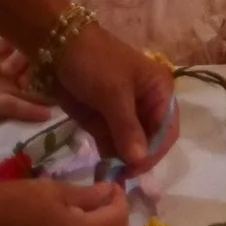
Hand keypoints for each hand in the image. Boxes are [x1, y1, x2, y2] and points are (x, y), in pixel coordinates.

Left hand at [48, 22, 177, 171]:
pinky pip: (111, 142)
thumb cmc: (96, 63)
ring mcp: (124, 114)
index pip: (167, 129)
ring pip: (130, 145)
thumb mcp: (114, 94)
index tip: (136, 170)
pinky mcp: (103, 120)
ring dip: (121, 160)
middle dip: (138, 158)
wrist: (58, 48)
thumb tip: (140, 161)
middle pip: (150, 140)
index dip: (155, 151)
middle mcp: (147, 104)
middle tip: (120, 177)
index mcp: (160, 91)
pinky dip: (107, 155)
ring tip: (109, 176)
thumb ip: (127, 129)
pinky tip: (102, 166)